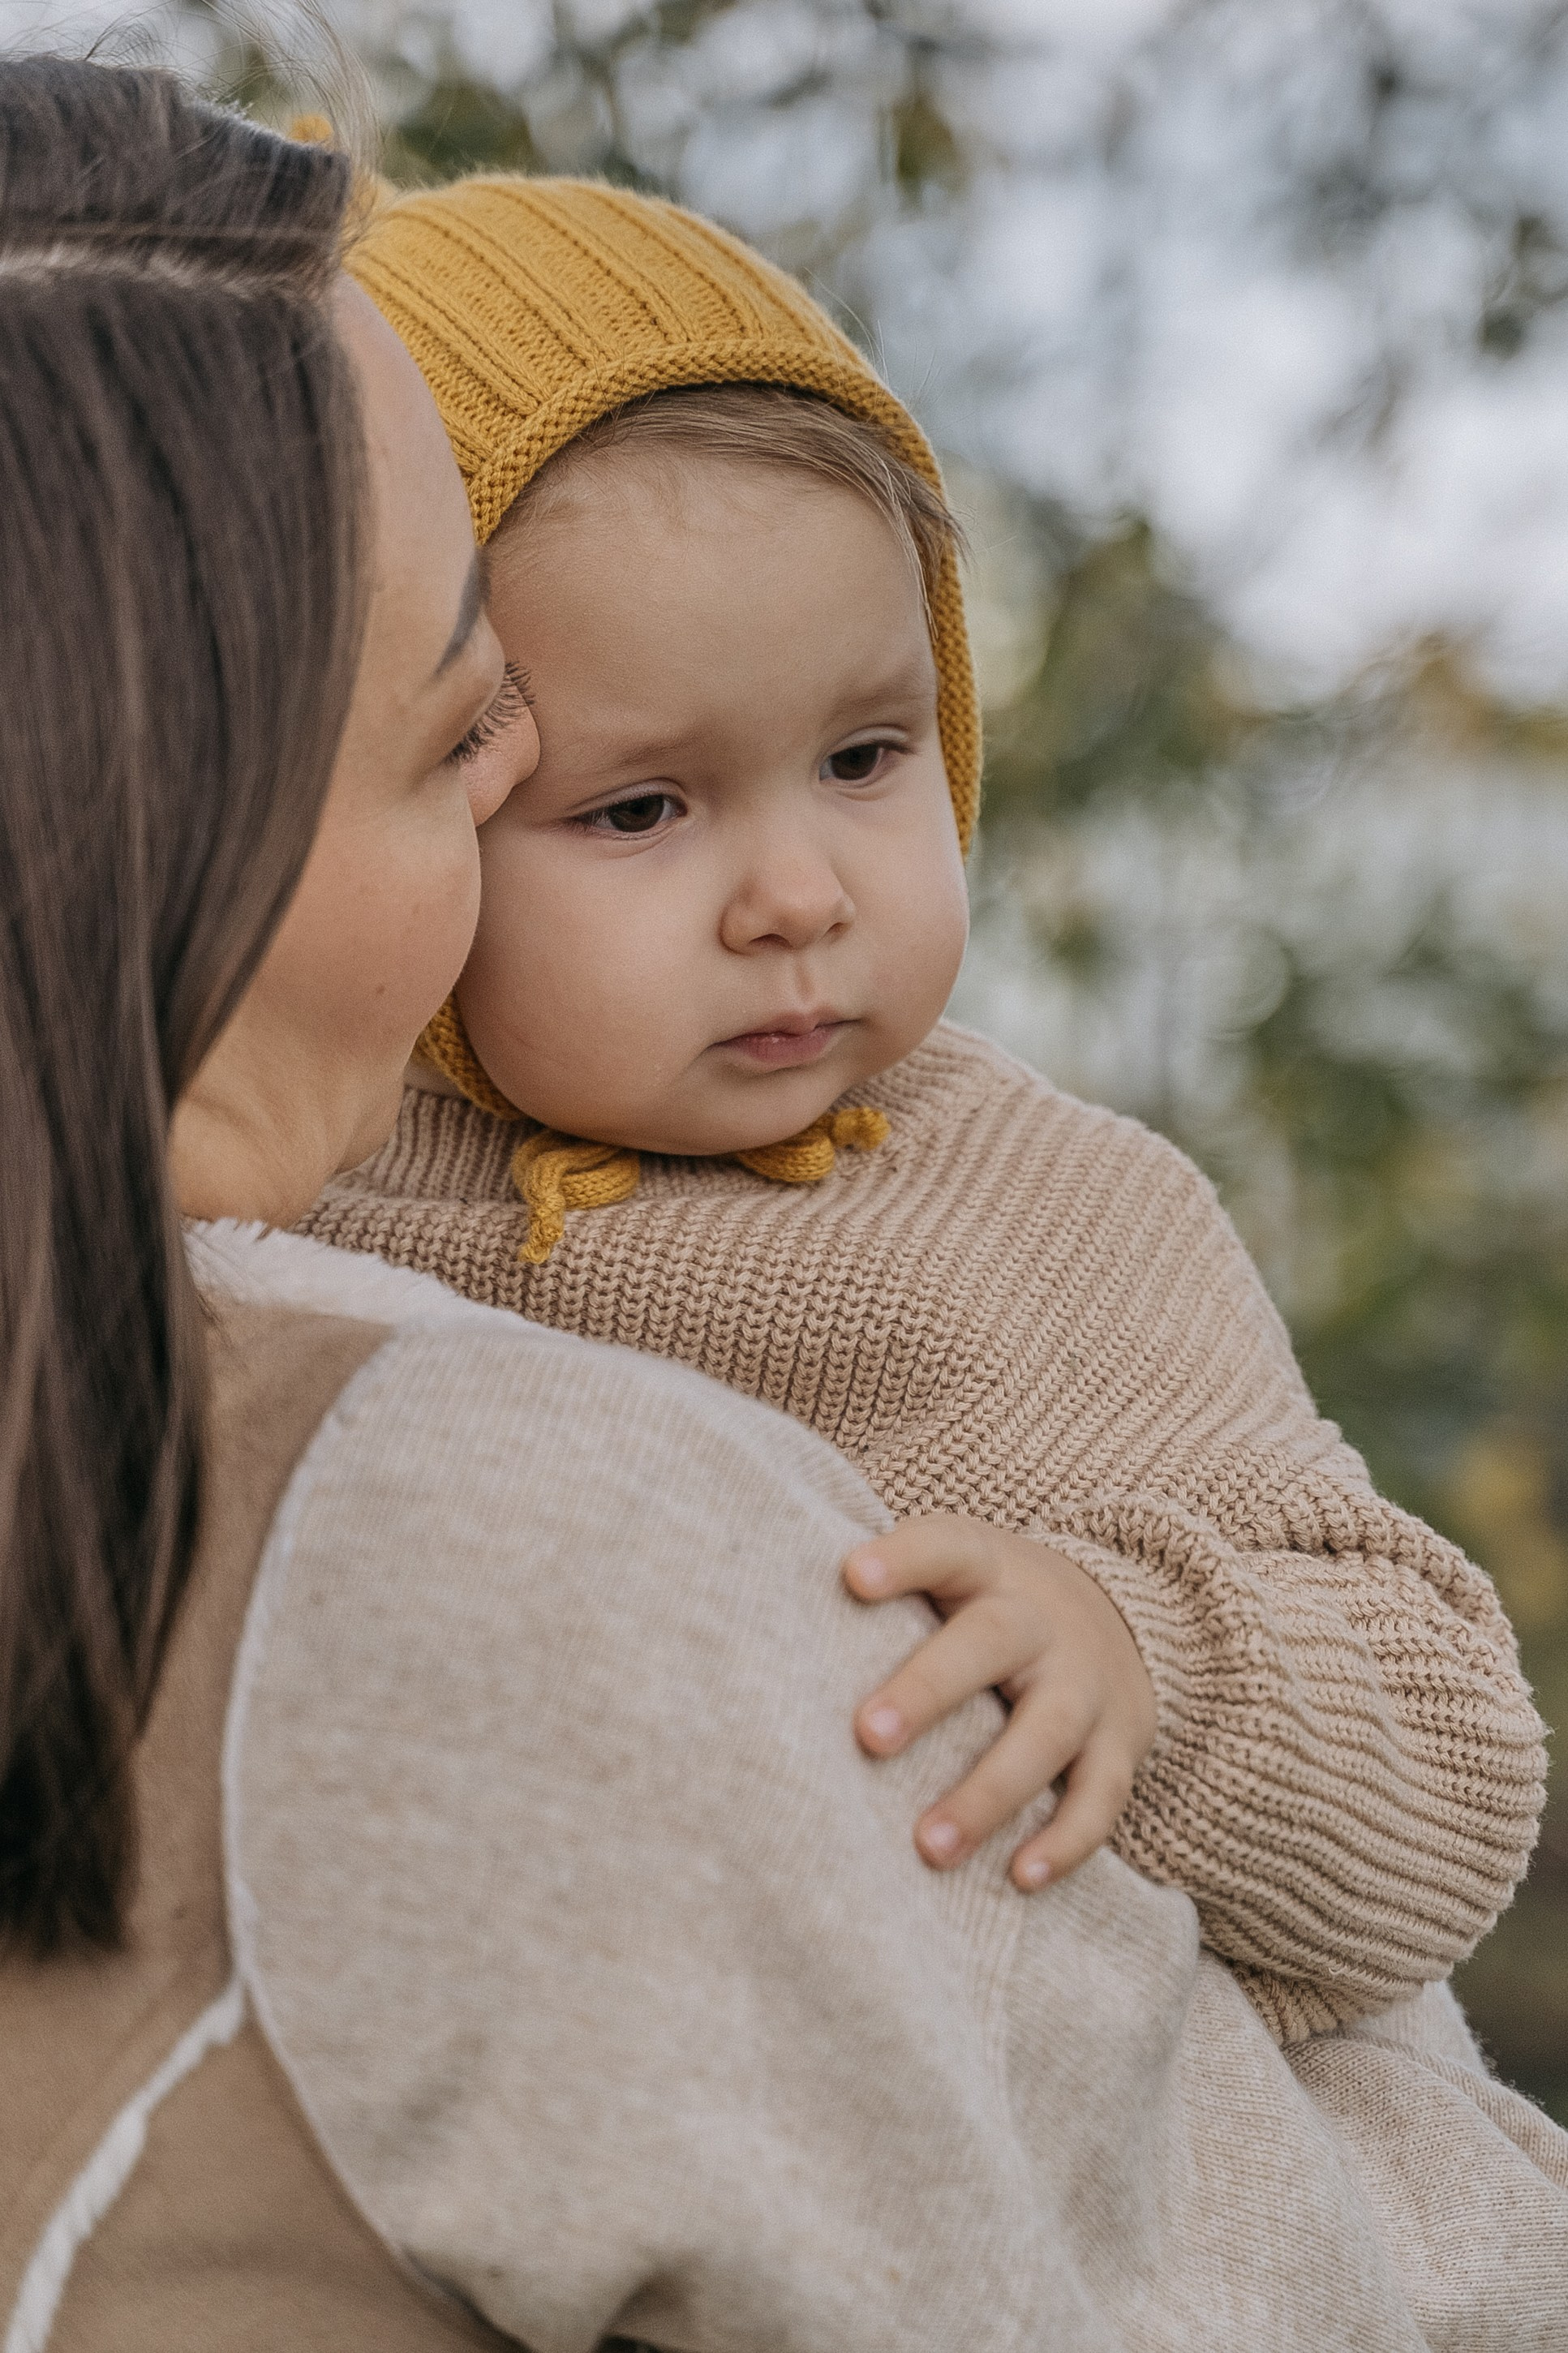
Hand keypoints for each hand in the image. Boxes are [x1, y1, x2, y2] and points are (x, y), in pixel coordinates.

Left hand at [844, 1514, 1156, 1889]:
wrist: (1121, 1615)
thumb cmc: (987, 1603)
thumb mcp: (950, 1569)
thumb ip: (880, 1581)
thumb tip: (748, 1605)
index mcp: (985, 1567)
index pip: (945, 1547)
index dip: (902, 1558)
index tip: (850, 1576)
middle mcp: (1039, 1620)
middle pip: (989, 1644)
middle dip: (929, 1690)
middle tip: (866, 1736)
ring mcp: (1086, 1682)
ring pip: (1045, 1735)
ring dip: (986, 1794)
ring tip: (926, 1848)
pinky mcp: (1121, 1741)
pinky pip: (1100, 1796)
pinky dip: (1065, 1840)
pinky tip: (1019, 1876)